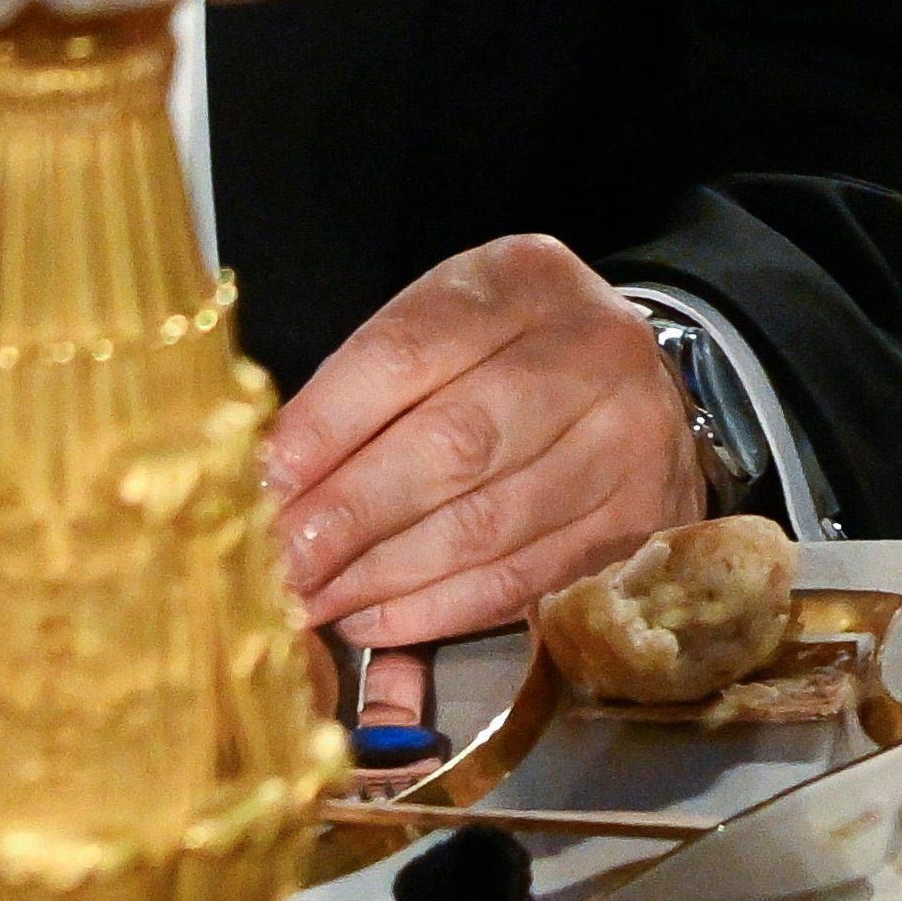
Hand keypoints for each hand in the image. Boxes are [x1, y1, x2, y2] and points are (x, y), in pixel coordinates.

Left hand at [262, 235, 701, 644]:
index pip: (407, 353)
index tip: (261, 482)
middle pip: (455, 444)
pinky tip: (375, 618)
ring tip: (312, 600)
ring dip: (382, 576)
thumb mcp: (442, 327)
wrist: (631, 377)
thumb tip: (270, 484)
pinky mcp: (640, 519)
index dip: (325, 426)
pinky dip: (437, 609)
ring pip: (487, 525)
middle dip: (351, 513)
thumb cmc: (506, 352)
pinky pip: (523, 581)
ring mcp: (627, 439)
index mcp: (524, 283)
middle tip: (280, 561)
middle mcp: (592, 353)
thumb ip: (362, 390)